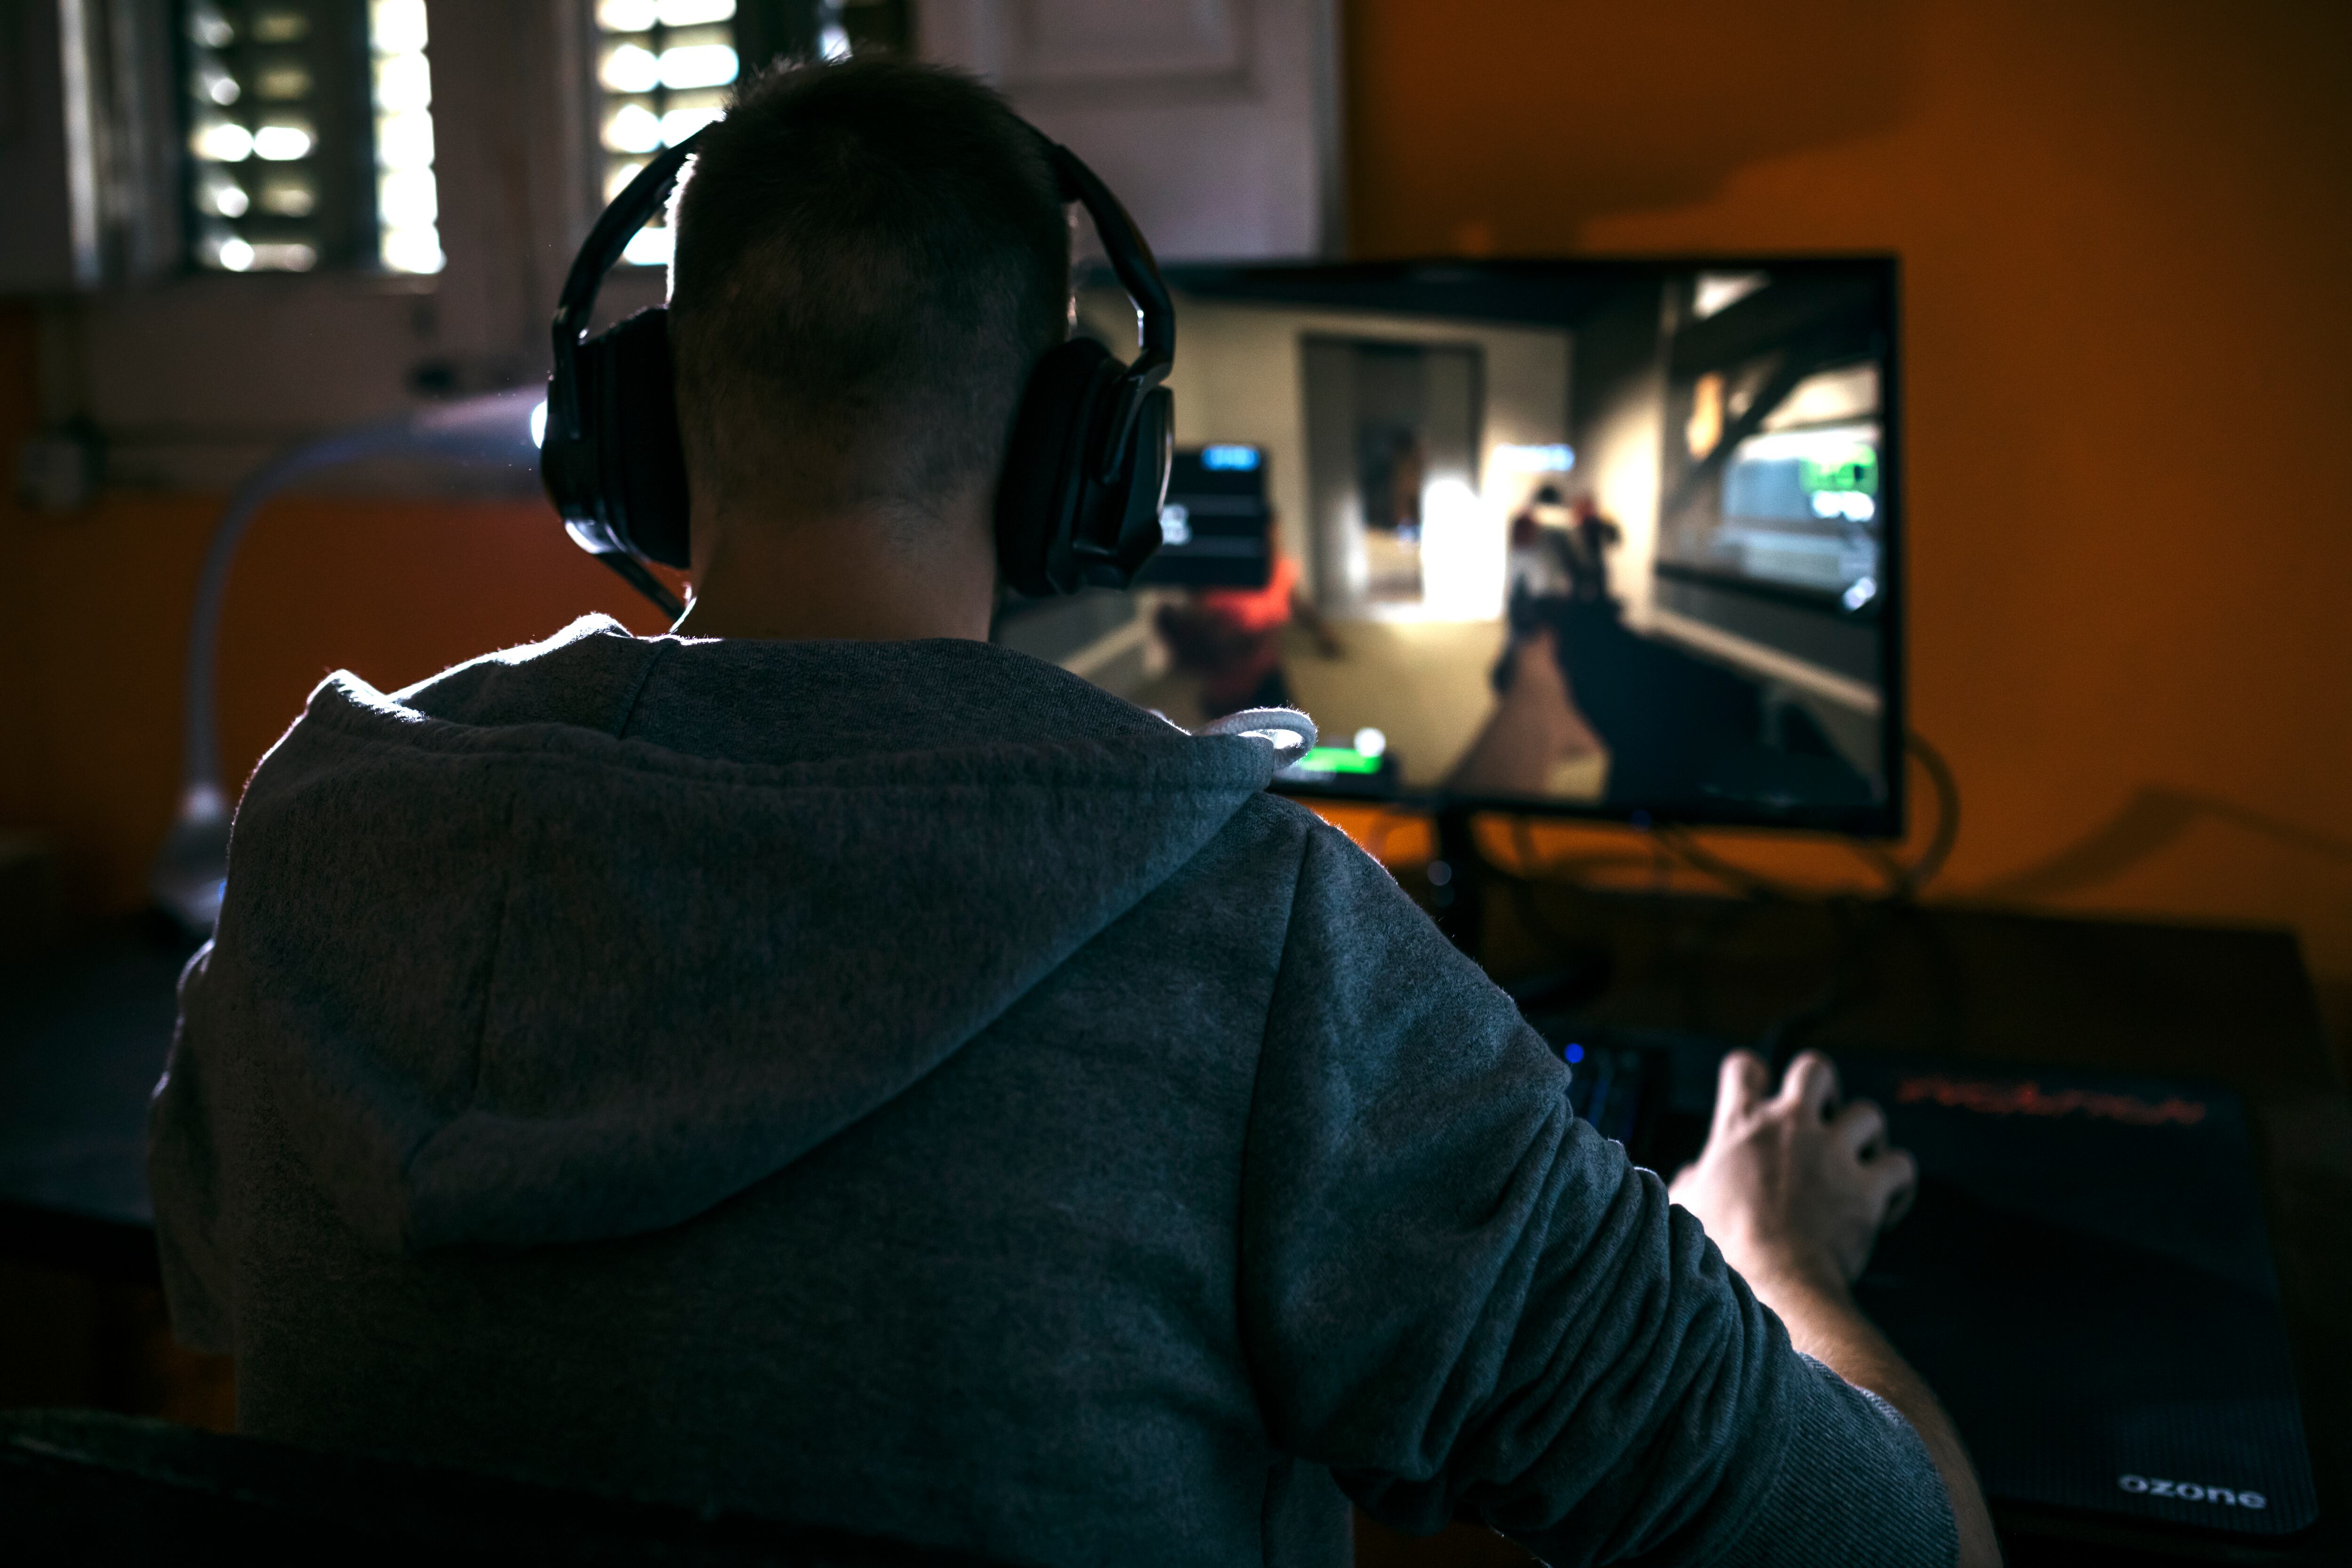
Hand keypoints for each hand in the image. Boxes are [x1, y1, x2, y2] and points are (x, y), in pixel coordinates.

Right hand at [1668, 1050, 1915, 1297]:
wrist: (1772, 1284)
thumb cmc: (1723, 1248)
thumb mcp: (1689, 1207)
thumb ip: (1691, 1181)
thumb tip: (1689, 1175)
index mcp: (1740, 1125)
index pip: (1744, 1068)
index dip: (1753, 1078)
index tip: (1759, 1102)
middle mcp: (1790, 1126)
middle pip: (1815, 1069)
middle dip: (1824, 1090)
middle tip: (1823, 1121)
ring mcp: (1833, 1152)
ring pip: (1868, 1114)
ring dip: (1867, 1138)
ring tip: (1859, 1165)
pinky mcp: (1868, 1186)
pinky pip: (1901, 1165)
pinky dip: (1898, 1183)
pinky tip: (1887, 1203)